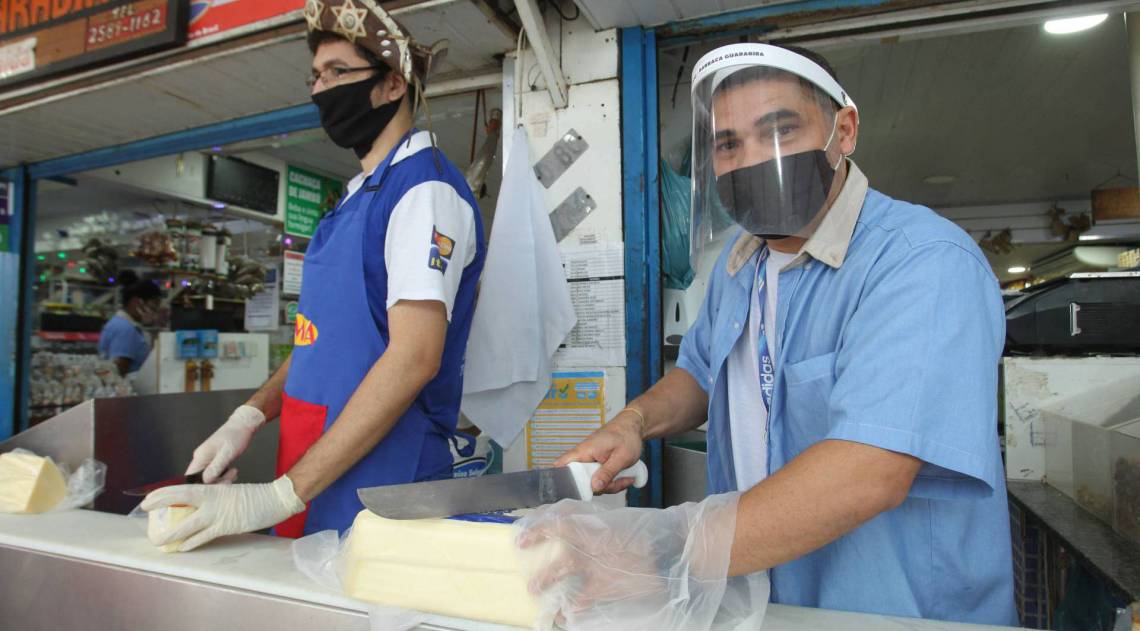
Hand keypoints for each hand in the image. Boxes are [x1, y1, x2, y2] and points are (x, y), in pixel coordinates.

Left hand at [141, 476, 304, 551]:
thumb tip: (197, 509)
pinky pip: (204, 537)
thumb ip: (213, 499)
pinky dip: (191, 543)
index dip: (163, 493)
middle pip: (180, 500)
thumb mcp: (229, 492)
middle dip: (160, 505)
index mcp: (212, 488)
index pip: (182, 489)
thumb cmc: (254, 495)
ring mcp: (218, 514)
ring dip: (171, 534)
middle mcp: (212, 499)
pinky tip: (182, 548)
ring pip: (188, 525)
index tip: (149, 498)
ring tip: (158, 540)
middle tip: (146, 511)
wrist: (274, 498)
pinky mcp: (226, 527)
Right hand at [186, 405, 264, 482]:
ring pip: (210, 478)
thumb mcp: (228, 453)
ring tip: (234, 472)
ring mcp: (207, 460)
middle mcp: (201, 459)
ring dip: (222, 479)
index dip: (200, 487)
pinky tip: (233, 472)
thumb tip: (205, 480)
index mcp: (200, 456)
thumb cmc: (236, 436)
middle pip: (201, 480)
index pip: (192, 477)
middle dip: (216, 483)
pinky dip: (224, 476)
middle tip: (231, 478)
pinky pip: (215, 474)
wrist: (244, 425)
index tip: (215, 488)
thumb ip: (216, 467)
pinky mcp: (214, 461)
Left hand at [515, 494, 760, 629]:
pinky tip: (566, 614)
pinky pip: (582, 600)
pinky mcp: (604, 587)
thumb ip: (593, 520)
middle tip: (529, 580)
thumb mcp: (616, 519)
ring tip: (537, 595)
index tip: (522, 539)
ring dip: (548, 588)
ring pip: (563, 580)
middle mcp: (586, 548)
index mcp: (589, 526)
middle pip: (556, 560)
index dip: (536, 530)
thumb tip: (573, 518)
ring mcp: (593, 569)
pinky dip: (572, 607)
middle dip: (540, 571)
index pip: (555, 524)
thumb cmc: (645, 531)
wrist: (666, 551)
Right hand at [554, 409, 643, 493]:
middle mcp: (583, 456)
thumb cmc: (626, 436)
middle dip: (601, 487)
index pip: (562, 466)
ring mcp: (588, 461)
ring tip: (623, 477)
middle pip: (582, 481)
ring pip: (593, 483)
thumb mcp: (621, 457)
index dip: (566, 481)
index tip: (582, 489)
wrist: (631, 427)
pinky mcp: (594, 465)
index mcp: (584, 451)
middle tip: (617, 482)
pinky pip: (598, 479)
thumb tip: (594, 487)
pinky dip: (610, 481)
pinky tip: (621, 476)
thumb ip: (607, 473)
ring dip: (609, 485)